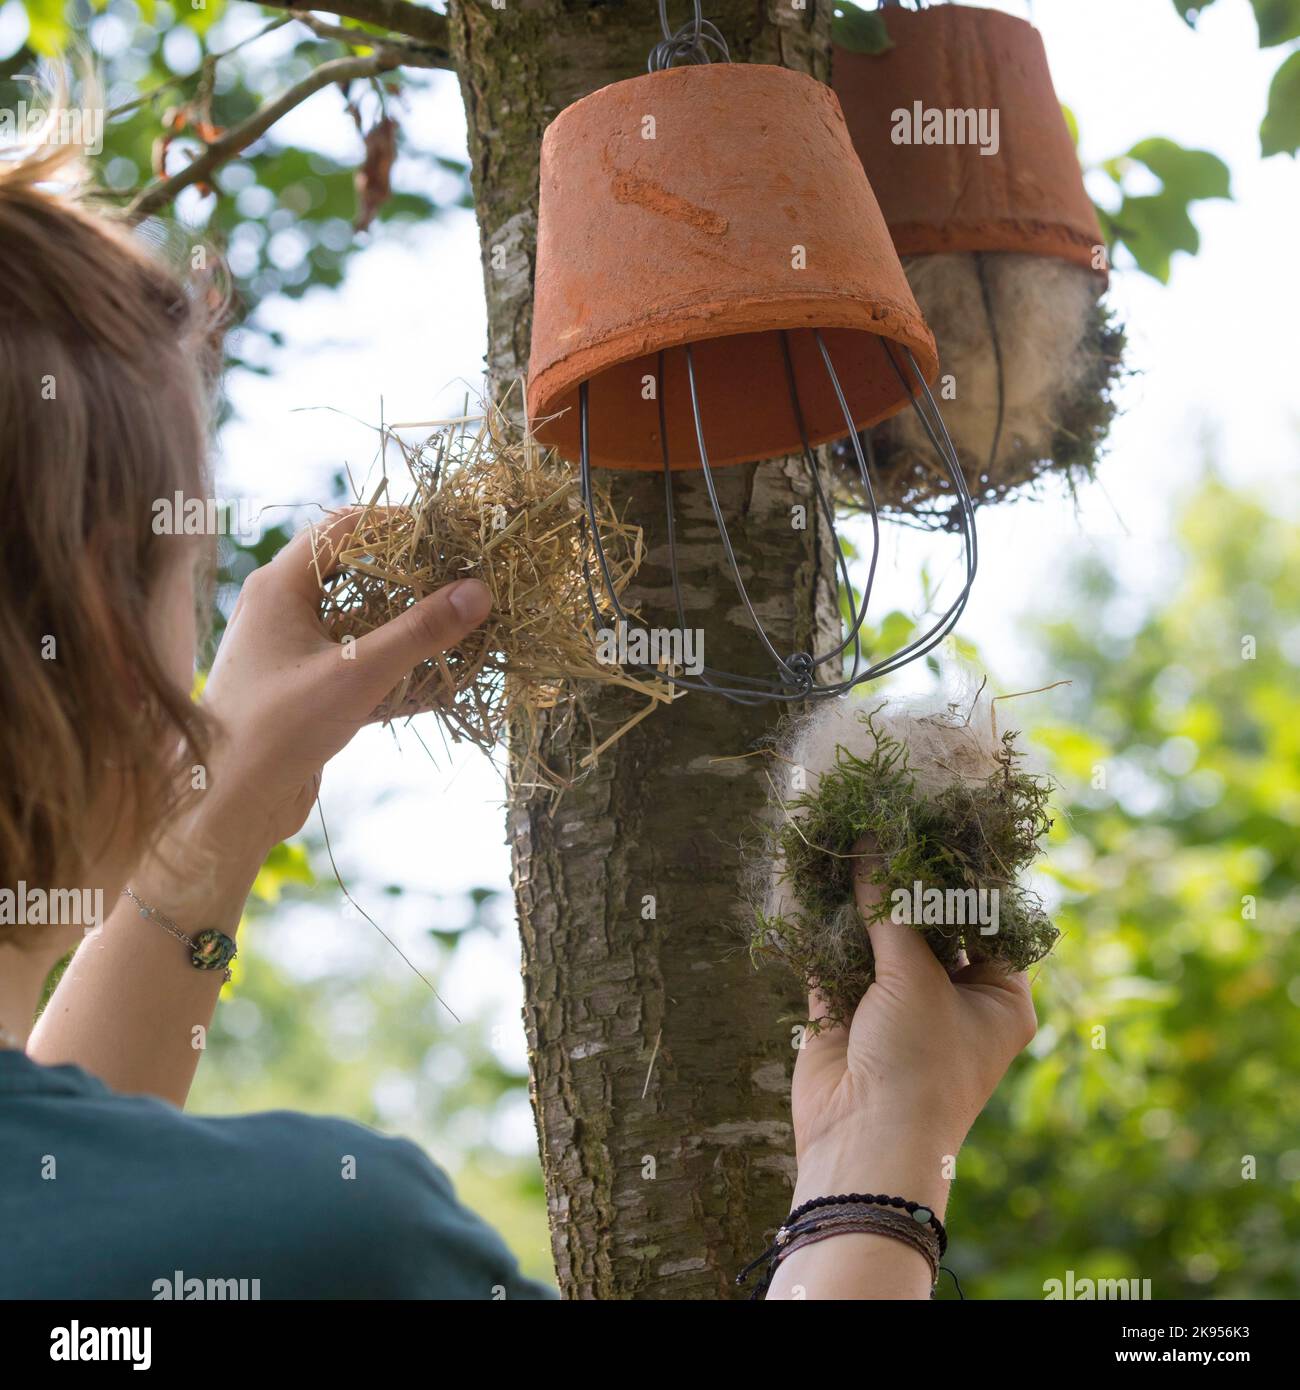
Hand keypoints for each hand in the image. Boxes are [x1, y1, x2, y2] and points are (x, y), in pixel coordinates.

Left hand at [194, 510, 491, 869]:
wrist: (225, 806)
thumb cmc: (277, 730)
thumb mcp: (357, 675)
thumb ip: (420, 632)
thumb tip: (479, 590)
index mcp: (279, 586)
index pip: (345, 528)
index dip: (399, 525)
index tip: (449, 535)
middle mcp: (280, 609)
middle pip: (357, 572)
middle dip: (412, 578)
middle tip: (463, 581)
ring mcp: (291, 651)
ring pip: (361, 622)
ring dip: (409, 626)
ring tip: (461, 627)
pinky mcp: (304, 690)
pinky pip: (358, 665)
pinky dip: (396, 669)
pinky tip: (441, 683)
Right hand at [788, 839, 1037, 1210]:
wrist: (862, 1145)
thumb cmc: (919, 1064)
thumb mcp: (915, 976)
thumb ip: (888, 905)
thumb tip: (872, 838)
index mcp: (997, 993)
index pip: (988, 916)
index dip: (962, 871)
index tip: (937, 819)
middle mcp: (952, 995)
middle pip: (930, 921)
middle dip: (904, 878)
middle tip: (887, 816)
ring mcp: (897, 1002)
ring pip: (879, 935)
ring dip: (861, 896)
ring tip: (847, 832)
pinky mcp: (846, 1010)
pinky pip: (837, 954)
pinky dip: (826, 922)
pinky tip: (815, 874)